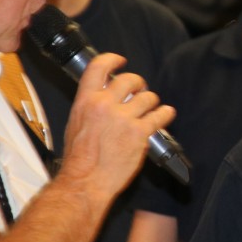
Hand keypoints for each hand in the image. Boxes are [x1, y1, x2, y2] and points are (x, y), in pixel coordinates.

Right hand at [57, 53, 175, 201]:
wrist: (85, 181)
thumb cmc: (79, 158)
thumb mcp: (76, 122)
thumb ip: (91, 105)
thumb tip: (105, 93)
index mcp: (86, 101)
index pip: (99, 66)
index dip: (113, 60)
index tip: (121, 62)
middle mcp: (105, 105)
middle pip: (131, 79)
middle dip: (139, 85)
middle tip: (139, 93)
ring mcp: (124, 118)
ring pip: (149, 97)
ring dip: (152, 103)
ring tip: (149, 111)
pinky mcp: (141, 132)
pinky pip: (162, 114)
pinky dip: (165, 114)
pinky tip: (164, 116)